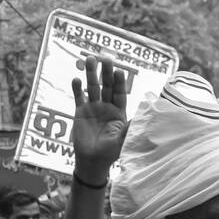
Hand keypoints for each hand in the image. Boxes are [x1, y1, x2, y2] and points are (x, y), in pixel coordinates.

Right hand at [71, 57, 129, 181]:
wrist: (92, 160)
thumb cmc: (110, 152)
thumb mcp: (122, 140)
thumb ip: (129, 128)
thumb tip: (142, 119)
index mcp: (119, 113)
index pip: (120, 94)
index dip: (119, 83)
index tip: (120, 71)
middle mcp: (107, 107)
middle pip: (106, 86)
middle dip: (106, 73)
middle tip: (106, 58)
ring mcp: (93, 108)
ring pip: (92, 87)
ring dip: (91, 74)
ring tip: (90, 59)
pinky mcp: (80, 112)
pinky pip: (78, 97)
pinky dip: (77, 89)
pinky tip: (76, 79)